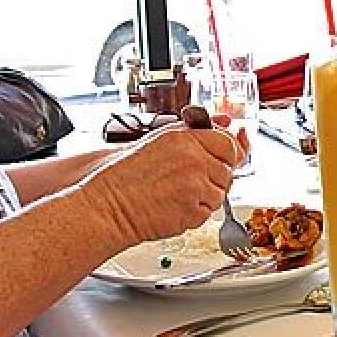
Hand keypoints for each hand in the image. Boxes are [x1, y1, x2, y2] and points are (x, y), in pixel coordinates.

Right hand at [80, 123, 240, 245]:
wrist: (107, 206)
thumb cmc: (125, 176)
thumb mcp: (160, 140)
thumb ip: (196, 131)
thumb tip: (226, 122)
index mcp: (185, 138)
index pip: (228, 143)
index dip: (226, 154)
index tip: (219, 160)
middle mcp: (193, 159)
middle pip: (228, 170)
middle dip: (215, 177)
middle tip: (189, 181)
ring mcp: (195, 186)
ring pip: (220, 194)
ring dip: (205, 197)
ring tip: (176, 194)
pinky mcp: (192, 211)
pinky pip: (207, 213)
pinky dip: (194, 214)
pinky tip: (173, 207)